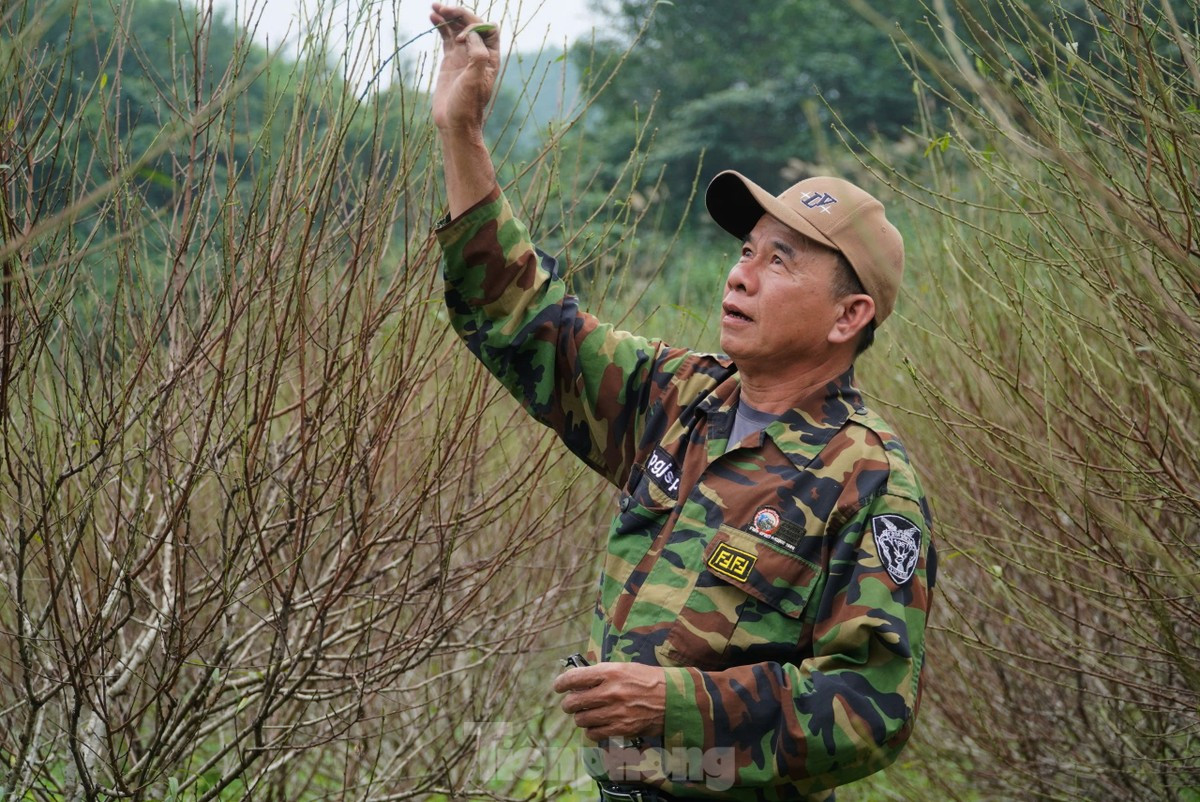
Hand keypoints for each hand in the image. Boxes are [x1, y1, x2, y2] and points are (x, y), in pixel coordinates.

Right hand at [429, 4, 500, 133]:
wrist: (454, 123)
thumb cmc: (467, 106)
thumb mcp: (474, 82)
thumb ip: (477, 56)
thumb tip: (471, 35)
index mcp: (490, 58)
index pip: (488, 29)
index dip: (474, 26)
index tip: (459, 39)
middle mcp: (479, 54)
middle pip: (472, 24)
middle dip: (459, 14)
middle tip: (443, 8)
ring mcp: (464, 55)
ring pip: (458, 28)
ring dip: (448, 15)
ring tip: (435, 7)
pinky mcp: (450, 59)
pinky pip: (447, 36)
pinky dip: (441, 25)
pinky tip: (432, 17)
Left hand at [553, 662, 666, 740]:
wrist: (674, 699)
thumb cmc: (650, 680)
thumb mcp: (626, 668)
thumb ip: (603, 674)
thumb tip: (580, 680)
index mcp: (610, 672)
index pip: (575, 678)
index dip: (562, 683)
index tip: (558, 686)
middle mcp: (610, 692)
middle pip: (574, 702)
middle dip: (568, 704)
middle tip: (571, 703)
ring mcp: (615, 712)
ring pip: (581, 720)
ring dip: (580, 718)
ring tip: (585, 714)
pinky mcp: (621, 729)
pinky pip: (594, 734)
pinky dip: (591, 731)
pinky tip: (596, 725)